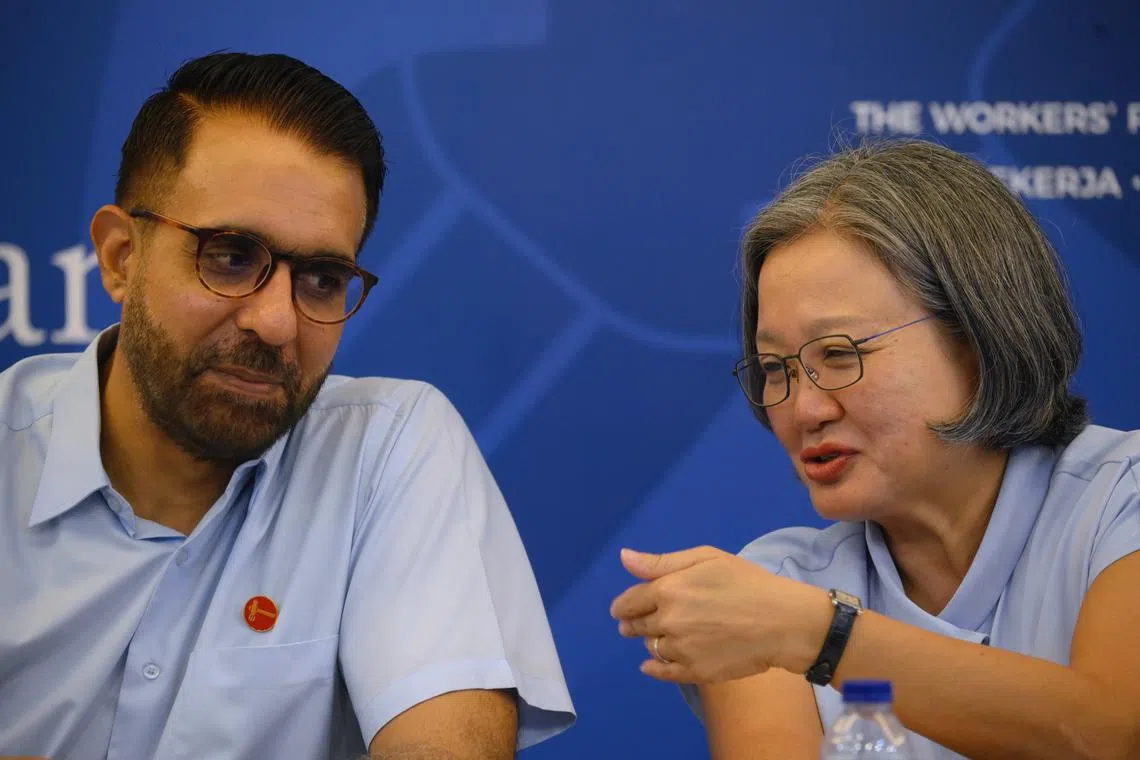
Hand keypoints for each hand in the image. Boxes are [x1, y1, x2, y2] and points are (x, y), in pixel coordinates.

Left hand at [609, 546, 831, 683]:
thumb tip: (625, 558)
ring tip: (658, 637)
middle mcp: (669, 621)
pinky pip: (664, 673)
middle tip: (632, 624)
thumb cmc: (747, 582)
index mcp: (668, 590)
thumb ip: (661, 561)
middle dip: (632, 623)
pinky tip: (649, 666)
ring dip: (649, 642)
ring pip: (652, 648)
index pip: (630, 601)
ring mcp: (682, 650)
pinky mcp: (696, 672)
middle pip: (637, 626)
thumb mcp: (706, 558)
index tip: (621, 609)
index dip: (623, 605)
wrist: (782, 621)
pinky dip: (653, 669)